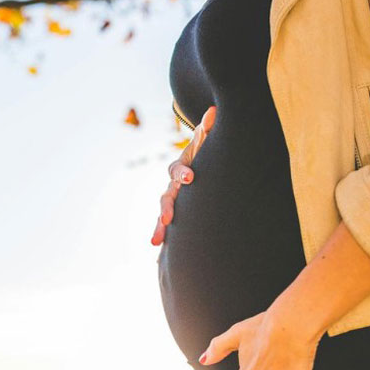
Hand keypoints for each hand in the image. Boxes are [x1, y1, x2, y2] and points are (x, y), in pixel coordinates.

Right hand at [150, 106, 215, 245]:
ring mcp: (172, 202)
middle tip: (167, 219)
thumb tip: (213, 110)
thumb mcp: (207, 143)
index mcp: (181, 168)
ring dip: (159, 228)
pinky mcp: (176, 216)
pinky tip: (159, 258)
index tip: (191, 178)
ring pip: (163, 215)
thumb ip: (208, 130)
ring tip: (155, 243)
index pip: (179, 169)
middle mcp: (173, 186)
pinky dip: (164, 240)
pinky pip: (168, 228)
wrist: (197, 168)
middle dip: (166, 208)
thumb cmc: (205, 156)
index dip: (184, 173)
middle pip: (166, 196)